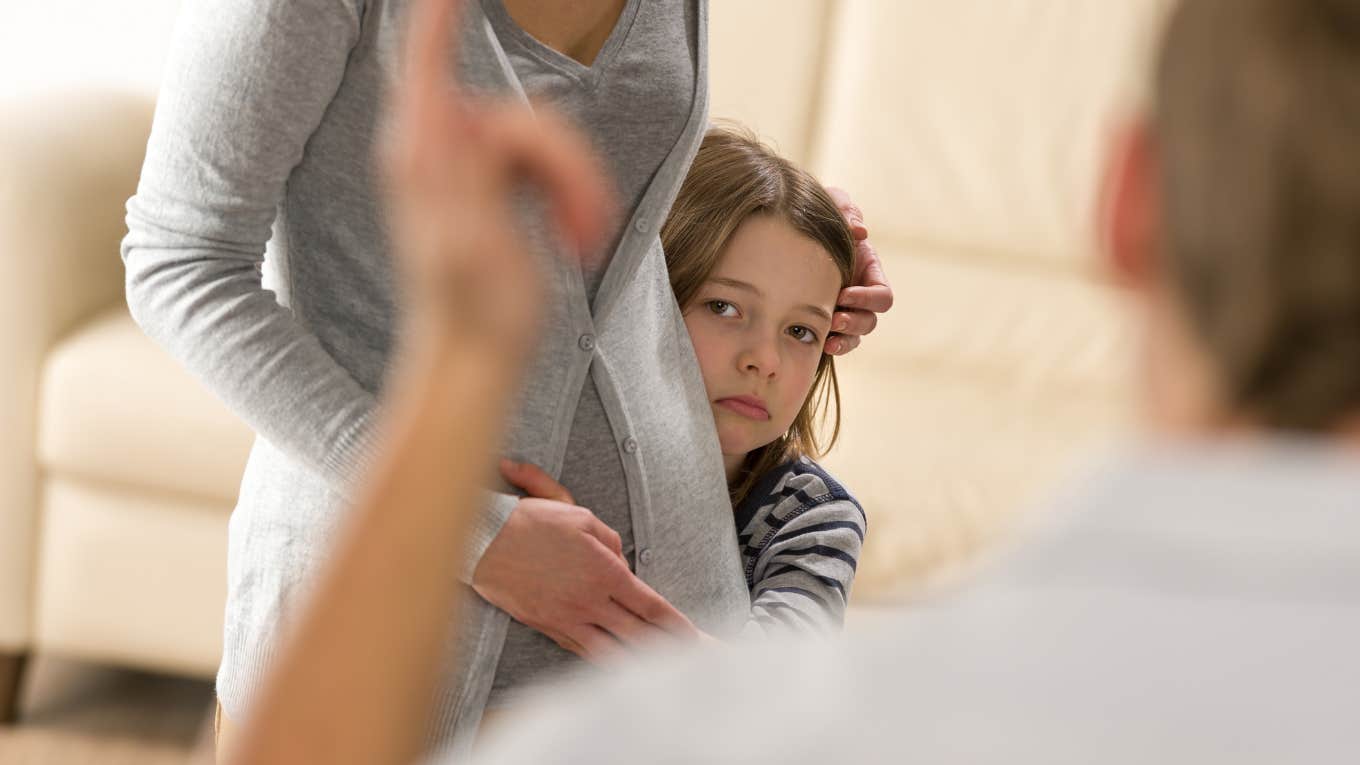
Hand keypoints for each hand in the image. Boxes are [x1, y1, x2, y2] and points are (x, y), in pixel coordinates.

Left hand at [380, 0, 609, 361]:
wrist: (476, 360)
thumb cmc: (474, 315)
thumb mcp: (471, 245)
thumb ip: (465, 175)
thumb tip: (464, 114)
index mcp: (424, 160)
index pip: (428, 66)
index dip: (438, 21)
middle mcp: (442, 154)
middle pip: (528, 118)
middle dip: (570, 168)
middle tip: (589, 228)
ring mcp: (471, 170)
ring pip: (549, 141)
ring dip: (579, 190)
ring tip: (585, 242)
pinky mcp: (498, 187)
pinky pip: (551, 165)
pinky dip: (574, 199)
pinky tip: (577, 238)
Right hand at [471, 460, 700, 661]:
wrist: (483, 541)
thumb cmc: (531, 523)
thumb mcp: (580, 516)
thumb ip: (610, 541)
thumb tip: (622, 561)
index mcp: (605, 573)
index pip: (652, 607)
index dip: (677, 626)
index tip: (696, 639)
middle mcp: (590, 602)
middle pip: (638, 636)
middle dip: (668, 652)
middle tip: (691, 662)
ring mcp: (567, 620)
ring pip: (610, 651)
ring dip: (636, 663)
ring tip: (659, 674)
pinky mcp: (548, 627)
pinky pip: (581, 649)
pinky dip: (602, 659)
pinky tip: (615, 665)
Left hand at [824, 187, 893, 354]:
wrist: (786, 226)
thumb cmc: (815, 214)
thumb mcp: (832, 204)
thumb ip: (846, 210)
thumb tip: (860, 232)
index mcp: (868, 271)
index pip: (882, 295)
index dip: (867, 298)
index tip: (844, 293)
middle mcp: (859, 295)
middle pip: (871, 321)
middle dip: (855, 323)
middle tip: (834, 318)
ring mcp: (842, 310)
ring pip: (855, 337)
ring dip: (844, 339)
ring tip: (827, 337)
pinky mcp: (822, 320)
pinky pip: (835, 341)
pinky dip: (830, 346)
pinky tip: (818, 344)